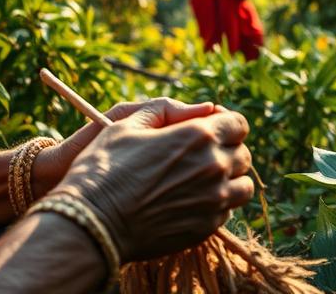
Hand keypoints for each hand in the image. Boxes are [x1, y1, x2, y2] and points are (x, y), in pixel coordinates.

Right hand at [53, 100, 253, 260]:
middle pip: (243, 154)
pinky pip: (228, 212)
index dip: (226, 125)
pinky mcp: (206, 227)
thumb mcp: (128, 124)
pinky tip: (194, 202)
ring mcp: (213, 200)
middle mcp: (213, 166)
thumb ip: (169, 110)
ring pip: (244, 186)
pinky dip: (218, 205)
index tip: (211, 131)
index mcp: (198, 135)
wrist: (92, 223)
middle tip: (202, 157)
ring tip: (205, 181)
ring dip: (230, 180)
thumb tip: (206, 108)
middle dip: (228, 151)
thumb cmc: (104, 169)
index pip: (239, 124)